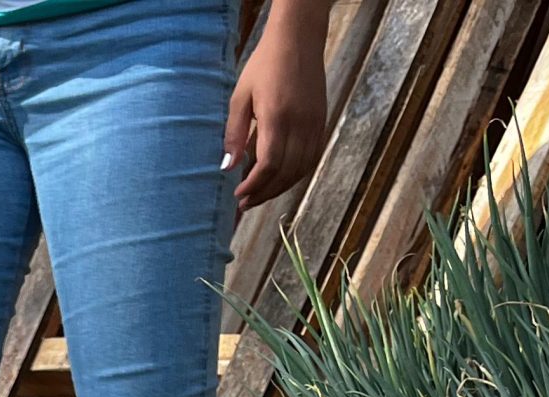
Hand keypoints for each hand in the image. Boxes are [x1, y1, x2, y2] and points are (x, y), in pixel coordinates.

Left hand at [225, 14, 326, 211]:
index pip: (269, 165)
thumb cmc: (264, 65)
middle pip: (285, 173)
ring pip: (300, 170)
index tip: (238, 196)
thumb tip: (227, 167)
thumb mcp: (240, 96)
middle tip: (245, 203)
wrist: (298, 40)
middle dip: (264, 193)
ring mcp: (314, 125)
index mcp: (277, 118)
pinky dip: (295, 174)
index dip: (254, 186)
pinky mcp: (321, 123)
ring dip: (279, 187)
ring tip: (259, 195)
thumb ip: (234, 133)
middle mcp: (300, 124)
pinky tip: (280, 178)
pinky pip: (311, 158)